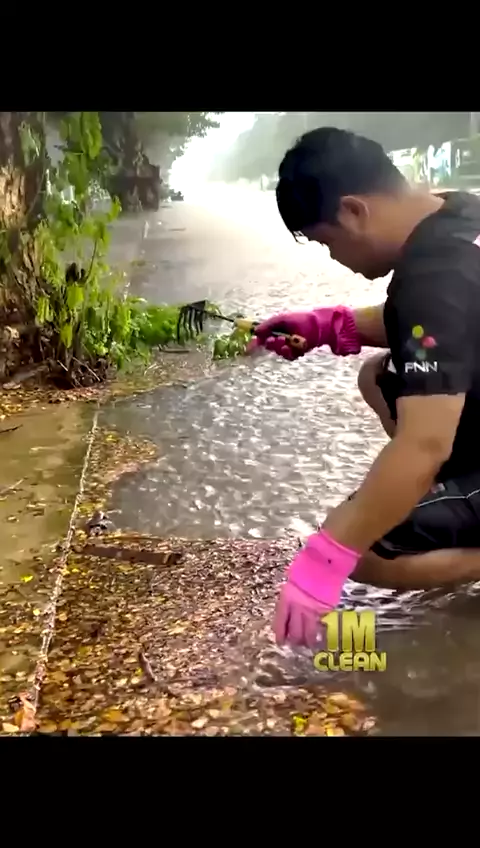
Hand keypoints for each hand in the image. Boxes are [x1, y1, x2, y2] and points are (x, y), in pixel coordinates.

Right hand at [253, 306, 360, 360]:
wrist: (322, 326)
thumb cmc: (303, 319)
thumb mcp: (284, 318)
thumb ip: (269, 324)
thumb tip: (255, 332)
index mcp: (277, 327)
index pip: (263, 335)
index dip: (256, 341)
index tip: (250, 347)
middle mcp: (282, 336)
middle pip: (269, 345)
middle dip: (270, 344)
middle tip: (272, 342)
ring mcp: (290, 345)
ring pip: (278, 352)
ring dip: (279, 349)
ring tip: (284, 343)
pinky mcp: (297, 352)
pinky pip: (288, 356)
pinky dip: (289, 353)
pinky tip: (292, 348)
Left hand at [274, 530, 359, 647]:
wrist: (325, 562)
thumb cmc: (307, 565)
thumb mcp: (293, 578)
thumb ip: (291, 593)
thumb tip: (290, 602)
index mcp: (287, 597)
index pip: (281, 620)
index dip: (280, 632)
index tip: (280, 641)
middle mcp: (299, 606)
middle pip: (295, 630)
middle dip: (294, 640)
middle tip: (294, 645)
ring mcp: (313, 609)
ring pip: (309, 631)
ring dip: (308, 639)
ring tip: (308, 644)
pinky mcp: (326, 609)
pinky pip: (320, 623)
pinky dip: (319, 630)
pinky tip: (319, 634)